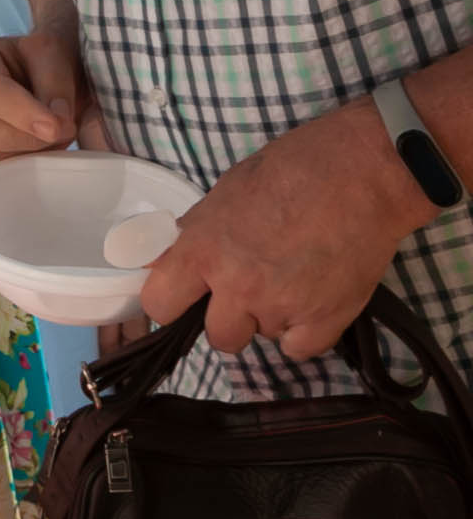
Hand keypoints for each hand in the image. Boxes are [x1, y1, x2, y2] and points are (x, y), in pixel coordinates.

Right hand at [0, 21, 100, 174]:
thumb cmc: (45, 63)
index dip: (22, 113)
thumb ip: (55, 82)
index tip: (57, 126)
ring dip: (27, 158)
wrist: (44, 81)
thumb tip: (54, 123)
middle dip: (26, 139)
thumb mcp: (56, 53)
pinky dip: (21, 176)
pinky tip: (40, 159)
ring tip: (51, 140)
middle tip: (63, 131)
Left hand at [141, 99, 436, 359]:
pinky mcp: (326, 320)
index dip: (171, 304)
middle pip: (217, 336)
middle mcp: (236, 286)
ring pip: (263, 336)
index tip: (186, 297)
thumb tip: (169, 260)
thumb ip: (196, 234)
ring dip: (272, 318)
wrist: (360, 172)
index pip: (158, 305)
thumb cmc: (289, 169)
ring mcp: (281, 307)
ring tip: (293, 281)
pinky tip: (313, 301)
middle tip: (248, 292)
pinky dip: (305, 332)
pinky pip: (300, 349)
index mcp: (202, 250)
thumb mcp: (224, 194)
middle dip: (229, 319)